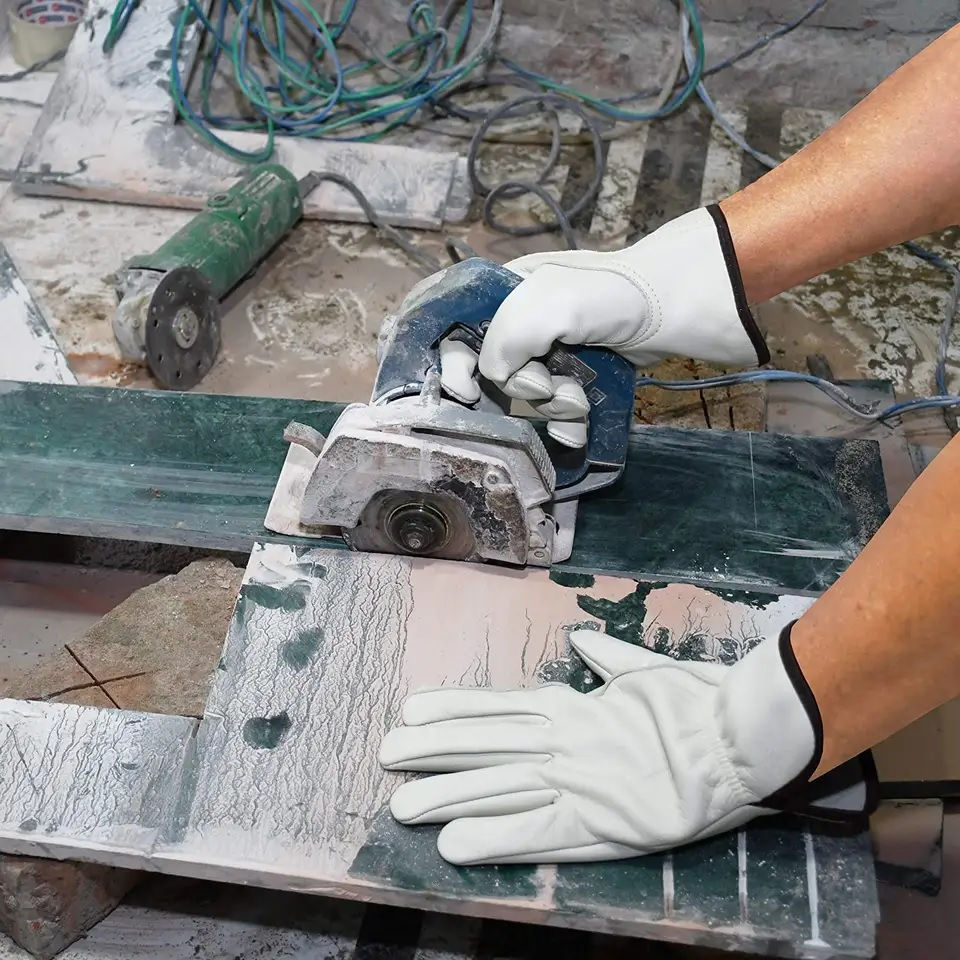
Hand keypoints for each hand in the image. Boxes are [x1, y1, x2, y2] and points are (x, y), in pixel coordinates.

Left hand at [380, 626, 869, 864]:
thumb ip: (606, 658)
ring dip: (446, 795)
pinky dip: (493, 836)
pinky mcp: (598, 822)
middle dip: (432, 751)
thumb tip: (581, 640)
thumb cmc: (694, 701)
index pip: (498, 708)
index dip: (452, 711)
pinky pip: (535, 831)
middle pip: (485, 745)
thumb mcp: (646, 668)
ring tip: (400, 804)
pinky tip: (453, 845)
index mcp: (573, 705)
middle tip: (385, 755)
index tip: (412, 711)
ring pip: (497, 786)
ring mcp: (575, 781)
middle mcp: (563, 739)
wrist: (737, 737)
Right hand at [439, 206, 768, 447]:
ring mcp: (549, 349)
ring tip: (578, 401)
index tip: (466, 390)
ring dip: (548, 408)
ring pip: (522, 397)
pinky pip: (553, 410)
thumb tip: (495, 379)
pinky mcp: (576, 374)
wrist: (683, 308)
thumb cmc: (616, 297)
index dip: (448, 362)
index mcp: (502, 290)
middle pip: (485, 371)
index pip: (449, 326)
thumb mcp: (549, 305)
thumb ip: (504, 340)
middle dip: (513, 390)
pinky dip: (565, 423)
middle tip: (547, 389)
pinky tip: (582, 424)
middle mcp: (519, 319)